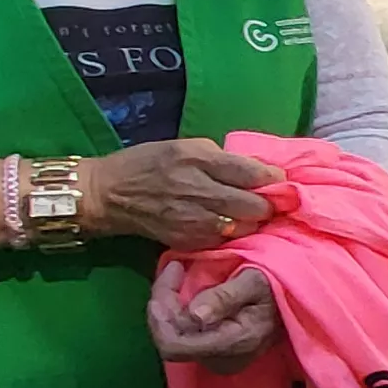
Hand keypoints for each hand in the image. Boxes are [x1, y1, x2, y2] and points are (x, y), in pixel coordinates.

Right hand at [83, 138, 280, 250]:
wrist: (108, 195)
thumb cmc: (147, 163)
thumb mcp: (183, 146)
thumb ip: (221, 158)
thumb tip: (257, 171)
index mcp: (197, 160)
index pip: (251, 173)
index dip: (273, 179)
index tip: (279, 180)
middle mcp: (197, 190)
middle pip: (254, 205)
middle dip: (267, 204)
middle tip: (268, 201)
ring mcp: (192, 220)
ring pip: (244, 227)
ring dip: (253, 222)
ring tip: (250, 215)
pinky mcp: (187, 240)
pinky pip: (224, 240)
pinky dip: (233, 235)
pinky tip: (230, 226)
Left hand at [148, 263, 280, 373]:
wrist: (296, 305)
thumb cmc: (278, 288)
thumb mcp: (256, 281)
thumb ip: (225, 297)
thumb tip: (195, 315)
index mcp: (231, 345)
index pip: (175, 345)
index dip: (160, 316)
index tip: (169, 279)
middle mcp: (219, 360)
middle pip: (169, 339)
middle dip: (163, 303)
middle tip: (174, 268)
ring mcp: (214, 360)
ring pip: (172, 337)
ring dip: (168, 305)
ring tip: (178, 274)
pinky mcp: (211, 354)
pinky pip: (181, 336)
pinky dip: (176, 311)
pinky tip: (183, 291)